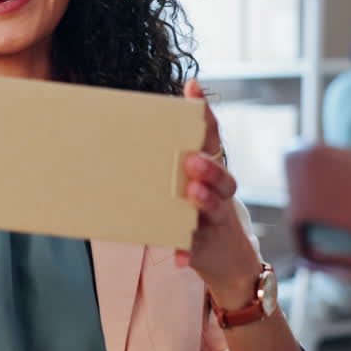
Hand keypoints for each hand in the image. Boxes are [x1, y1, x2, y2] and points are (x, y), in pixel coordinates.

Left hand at [175, 80, 263, 309]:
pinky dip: (188, 251)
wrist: (226, 263)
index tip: (192, 87)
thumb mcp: (183, 186)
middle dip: (208, 165)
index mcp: (209, 171)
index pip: (211, 138)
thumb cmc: (194, 214)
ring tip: (192, 194)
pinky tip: (178, 256)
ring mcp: (216, 219)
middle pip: (222, 174)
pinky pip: (198, 247)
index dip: (205, 113)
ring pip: (216, 206)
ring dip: (205, 199)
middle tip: (191, 158)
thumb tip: (124, 137)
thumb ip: (165, 164)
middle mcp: (218, 192)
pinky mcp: (209, 245)